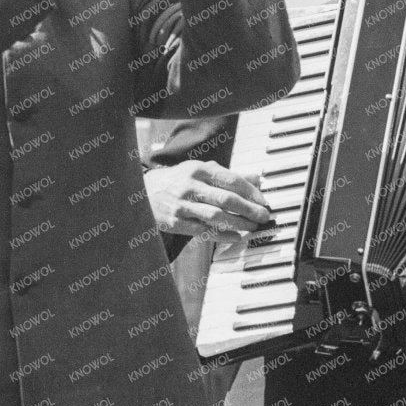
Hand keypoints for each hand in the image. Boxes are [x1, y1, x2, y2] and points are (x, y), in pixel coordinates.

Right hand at [144, 160, 272, 241]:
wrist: (141, 191)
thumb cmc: (177, 180)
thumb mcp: (200, 171)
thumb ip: (227, 175)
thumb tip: (256, 178)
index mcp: (198, 169)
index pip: (231, 180)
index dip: (251, 192)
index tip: (264, 201)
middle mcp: (190, 186)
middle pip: (226, 199)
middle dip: (249, 209)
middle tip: (263, 217)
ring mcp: (182, 205)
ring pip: (216, 216)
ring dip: (238, 223)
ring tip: (252, 227)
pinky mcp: (175, 222)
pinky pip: (202, 231)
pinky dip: (221, 235)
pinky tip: (235, 237)